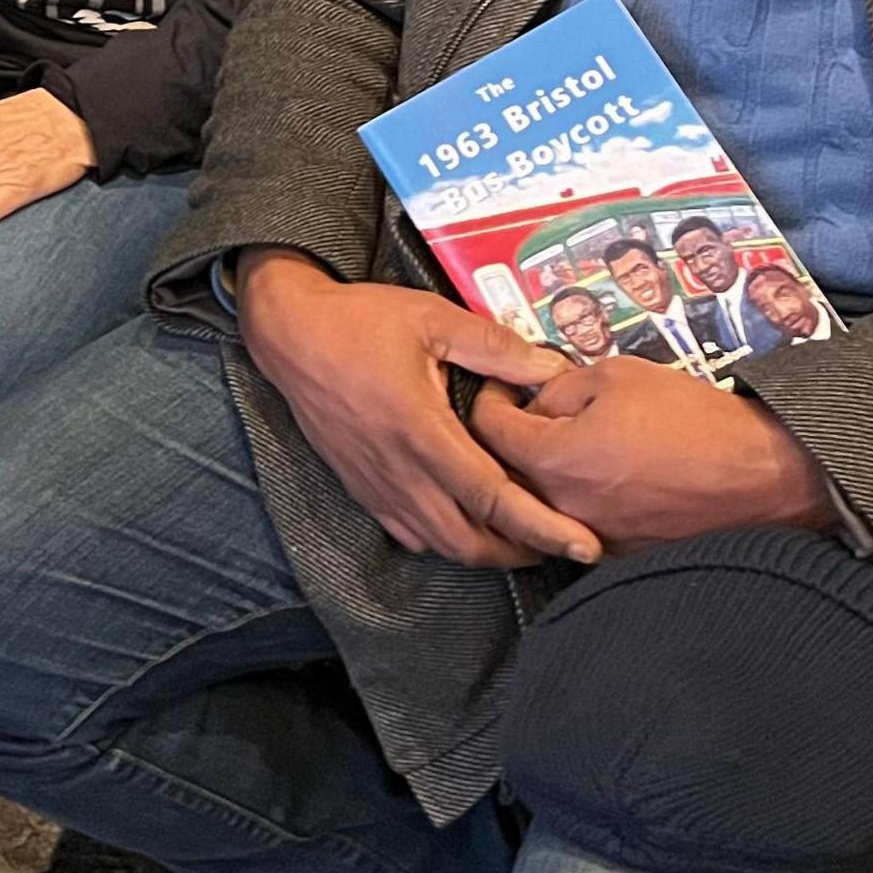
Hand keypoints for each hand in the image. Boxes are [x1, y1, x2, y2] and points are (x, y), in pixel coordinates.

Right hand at [235, 249, 600, 568]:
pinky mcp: (361, 487)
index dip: (542, 527)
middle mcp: (399, 470)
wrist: (289, 334)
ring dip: (485, 551)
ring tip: (522, 537)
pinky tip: (465, 521)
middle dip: (522, 552)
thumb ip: (495, 347)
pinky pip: (409, 533)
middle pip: (469, 541)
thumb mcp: (433, 319)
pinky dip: (445, 540)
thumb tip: (554, 371)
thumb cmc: (359, 321)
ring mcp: (376, 484)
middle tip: (562, 542)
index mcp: (422, 431)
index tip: (583, 545)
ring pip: (439, 544)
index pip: (492, 498)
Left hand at [472, 355, 834, 555]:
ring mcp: (589, 536)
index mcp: (553, 459)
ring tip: (568, 442)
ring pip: (538, 501)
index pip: (487, 428)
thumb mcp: (619, 376)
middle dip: (509, 438)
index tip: (503, 387)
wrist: (763, 477)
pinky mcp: (618, 554)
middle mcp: (561, 507)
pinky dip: (576, 498)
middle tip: (528, 411)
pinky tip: (601, 474)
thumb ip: (560, 386)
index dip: (490, 398)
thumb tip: (535, 398)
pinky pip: (575, 522)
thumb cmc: (697, 422)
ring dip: (541, 471)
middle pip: (504, 470)